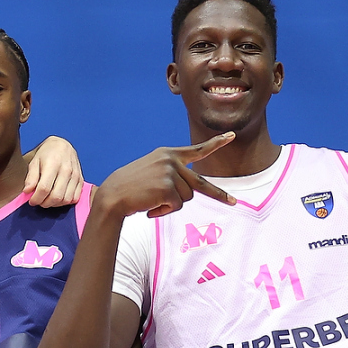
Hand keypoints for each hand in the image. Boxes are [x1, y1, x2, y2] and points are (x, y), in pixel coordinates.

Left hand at [23, 136, 84, 206]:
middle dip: (44, 203)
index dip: (36, 198)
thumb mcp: (34, 161)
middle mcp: (66, 170)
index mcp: (53, 164)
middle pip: (56, 196)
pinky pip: (74, 198)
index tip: (31, 201)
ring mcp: (75, 176)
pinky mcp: (81, 180)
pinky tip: (58, 198)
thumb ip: (31, 177)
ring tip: (47, 199)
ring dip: (54, 204)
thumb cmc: (46, 154)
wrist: (62, 145)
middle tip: (39, 201)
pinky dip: (65, 202)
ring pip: (65, 199)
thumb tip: (27, 191)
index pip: (44, 188)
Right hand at [94, 133, 237, 220]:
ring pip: (186, 198)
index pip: (197, 149)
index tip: (231, 136)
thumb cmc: (129, 188)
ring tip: (152, 202)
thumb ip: (172, 176)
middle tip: (235, 202)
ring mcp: (170, 173)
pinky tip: (150, 207)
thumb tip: (191, 192)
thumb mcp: (151, 173)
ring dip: (171, 205)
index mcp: (168, 154)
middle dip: (218, 195)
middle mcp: (171, 161)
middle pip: (199, 183)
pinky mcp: (168, 187)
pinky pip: (177, 206)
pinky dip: (164, 212)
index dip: (216, 143)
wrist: (112, 196)